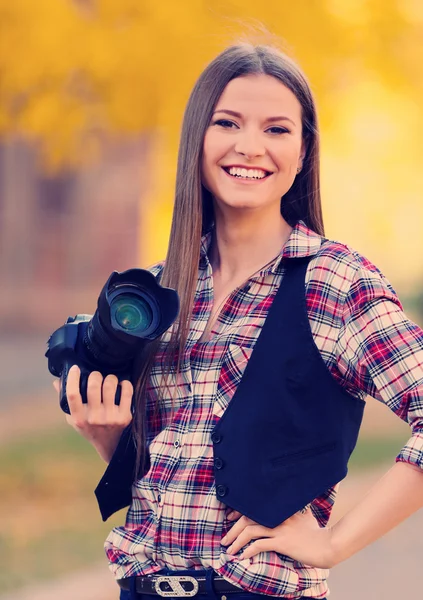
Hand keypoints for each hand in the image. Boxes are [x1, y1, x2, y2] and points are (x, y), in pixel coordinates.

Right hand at [53, 364, 132, 462]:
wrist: (111, 446)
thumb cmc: (91, 429)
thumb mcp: (74, 419)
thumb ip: (66, 401)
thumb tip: (56, 381)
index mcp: (78, 418)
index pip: (72, 394)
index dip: (73, 378)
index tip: (75, 368)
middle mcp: (94, 418)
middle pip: (93, 386)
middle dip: (95, 375)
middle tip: (96, 375)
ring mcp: (110, 418)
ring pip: (110, 386)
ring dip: (110, 378)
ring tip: (109, 379)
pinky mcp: (125, 416)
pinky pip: (127, 392)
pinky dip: (125, 383)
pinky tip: (122, 384)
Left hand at [221, 508, 335, 568]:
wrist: (328, 545)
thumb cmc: (317, 532)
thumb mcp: (305, 515)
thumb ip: (294, 511)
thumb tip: (293, 507)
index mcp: (280, 509)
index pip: (254, 507)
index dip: (239, 512)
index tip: (230, 519)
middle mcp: (277, 516)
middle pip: (248, 517)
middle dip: (233, 529)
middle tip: (225, 539)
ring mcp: (279, 529)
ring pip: (250, 531)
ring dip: (236, 541)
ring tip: (229, 549)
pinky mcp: (282, 542)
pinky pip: (259, 544)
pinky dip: (248, 550)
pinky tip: (242, 556)